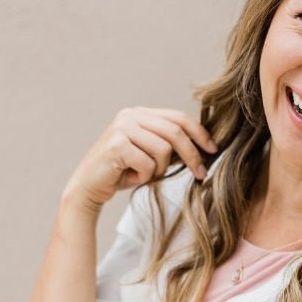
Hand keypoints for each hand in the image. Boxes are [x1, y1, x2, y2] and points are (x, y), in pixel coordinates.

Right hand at [62, 106, 218, 210]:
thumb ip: (168, 144)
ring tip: (144, 175)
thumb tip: (204, 146)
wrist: (89, 187)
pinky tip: (130, 178)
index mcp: (140, 114)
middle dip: (192, 155)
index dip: (199, 133)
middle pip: (175, 132)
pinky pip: (147, 164)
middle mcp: (130, 115)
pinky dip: (144, 177)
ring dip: (159, 170)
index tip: (213, 149)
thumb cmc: (121, 173)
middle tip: (201, 173)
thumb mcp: (149, 154)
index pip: (178, 117)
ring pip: (163, 150)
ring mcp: (122, 128)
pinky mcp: (116, 145)